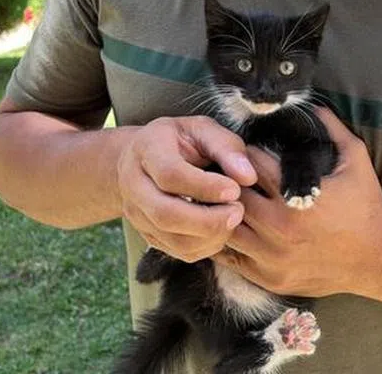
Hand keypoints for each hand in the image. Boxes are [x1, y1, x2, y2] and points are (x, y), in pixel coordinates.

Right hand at [117, 116, 257, 262]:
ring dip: (210, 236)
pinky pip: (178, 251)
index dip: (205, 187)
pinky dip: (205, 246)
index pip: (170, 175)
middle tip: (238, 211)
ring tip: (232, 219)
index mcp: (146, 149)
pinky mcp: (147, 234)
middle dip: (208, 220)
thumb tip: (248, 177)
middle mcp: (133, 184)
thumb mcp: (202, 129)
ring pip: (171, 238)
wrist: (143, 156)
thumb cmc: (180, 140)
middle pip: (165, 214)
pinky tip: (220, 230)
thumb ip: (226, 148)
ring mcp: (136, 213)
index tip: (235, 189)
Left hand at [215, 108, 381, 296]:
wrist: (379, 257)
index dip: (246, 154)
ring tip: (231, 201)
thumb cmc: (367, 205)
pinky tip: (235, 227)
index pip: (250, 165)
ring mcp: (272, 257)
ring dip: (227, 212)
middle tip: (232, 175)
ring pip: (228, 227)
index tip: (249, 153)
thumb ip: (332, 128)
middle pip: (233, 195)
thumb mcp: (356, 159)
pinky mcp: (269, 278)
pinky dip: (228, 242)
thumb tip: (314, 103)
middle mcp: (279, 228)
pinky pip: (232, 258)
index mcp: (294, 196)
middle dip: (231, 181)